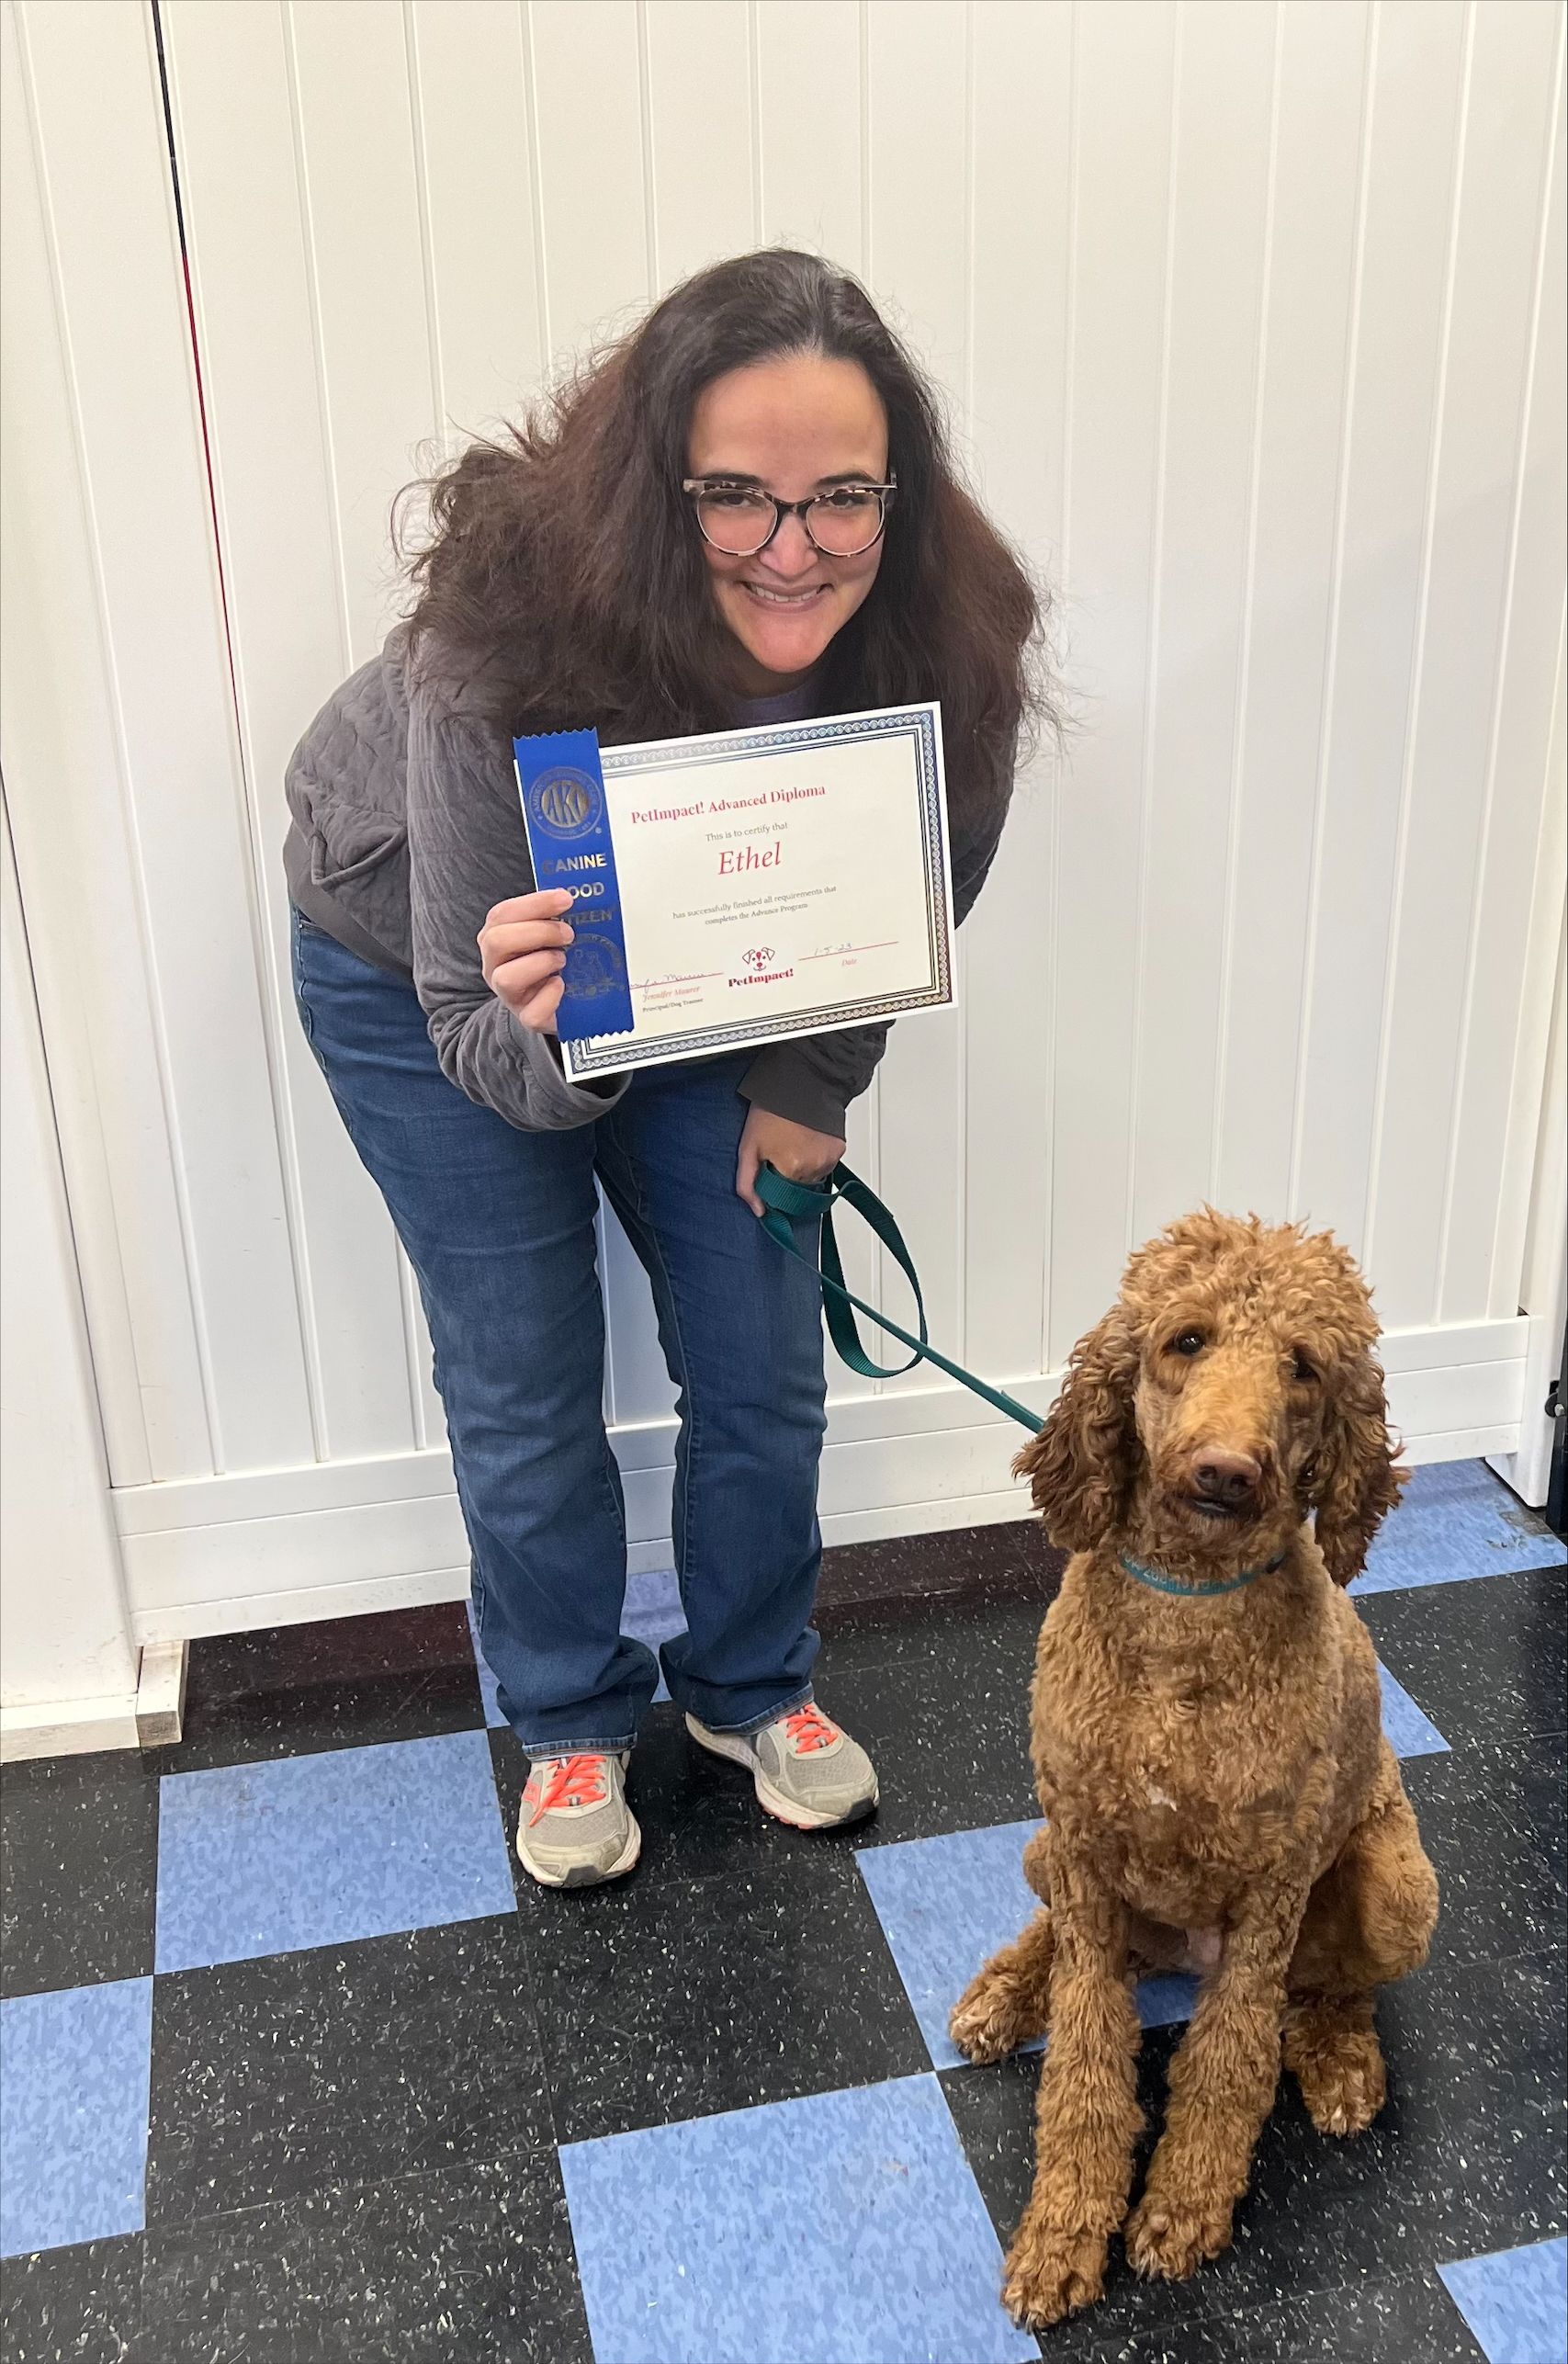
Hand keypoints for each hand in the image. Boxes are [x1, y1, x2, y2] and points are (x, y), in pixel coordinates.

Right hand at [478, 889, 574, 1032]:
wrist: (560, 1003)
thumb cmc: (552, 962)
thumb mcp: (548, 936)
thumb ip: (552, 917)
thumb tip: (572, 898)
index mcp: (496, 938)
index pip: (502, 914)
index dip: (534, 904)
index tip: (565, 899)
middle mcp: (495, 966)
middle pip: (497, 941)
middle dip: (538, 931)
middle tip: (568, 934)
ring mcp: (509, 995)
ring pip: (506, 977)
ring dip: (541, 962)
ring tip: (563, 960)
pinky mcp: (527, 1018)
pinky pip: (532, 1012)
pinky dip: (551, 996)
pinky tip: (562, 985)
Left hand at [736, 1106, 843, 1216]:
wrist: (799, 1082)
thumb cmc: (771, 1110)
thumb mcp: (748, 1146)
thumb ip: (748, 1184)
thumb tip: (759, 1211)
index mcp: (790, 1169)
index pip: (780, 1198)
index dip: (771, 1184)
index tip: (767, 1168)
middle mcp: (813, 1167)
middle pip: (797, 1189)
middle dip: (786, 1176)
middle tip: (778, 1151)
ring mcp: (828, 1159)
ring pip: (812, 1179)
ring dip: (801, 1169)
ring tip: (792, 1143)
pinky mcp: (838, 1150)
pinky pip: (825, 1165)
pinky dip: (816, 1158)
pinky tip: (806, 1140)